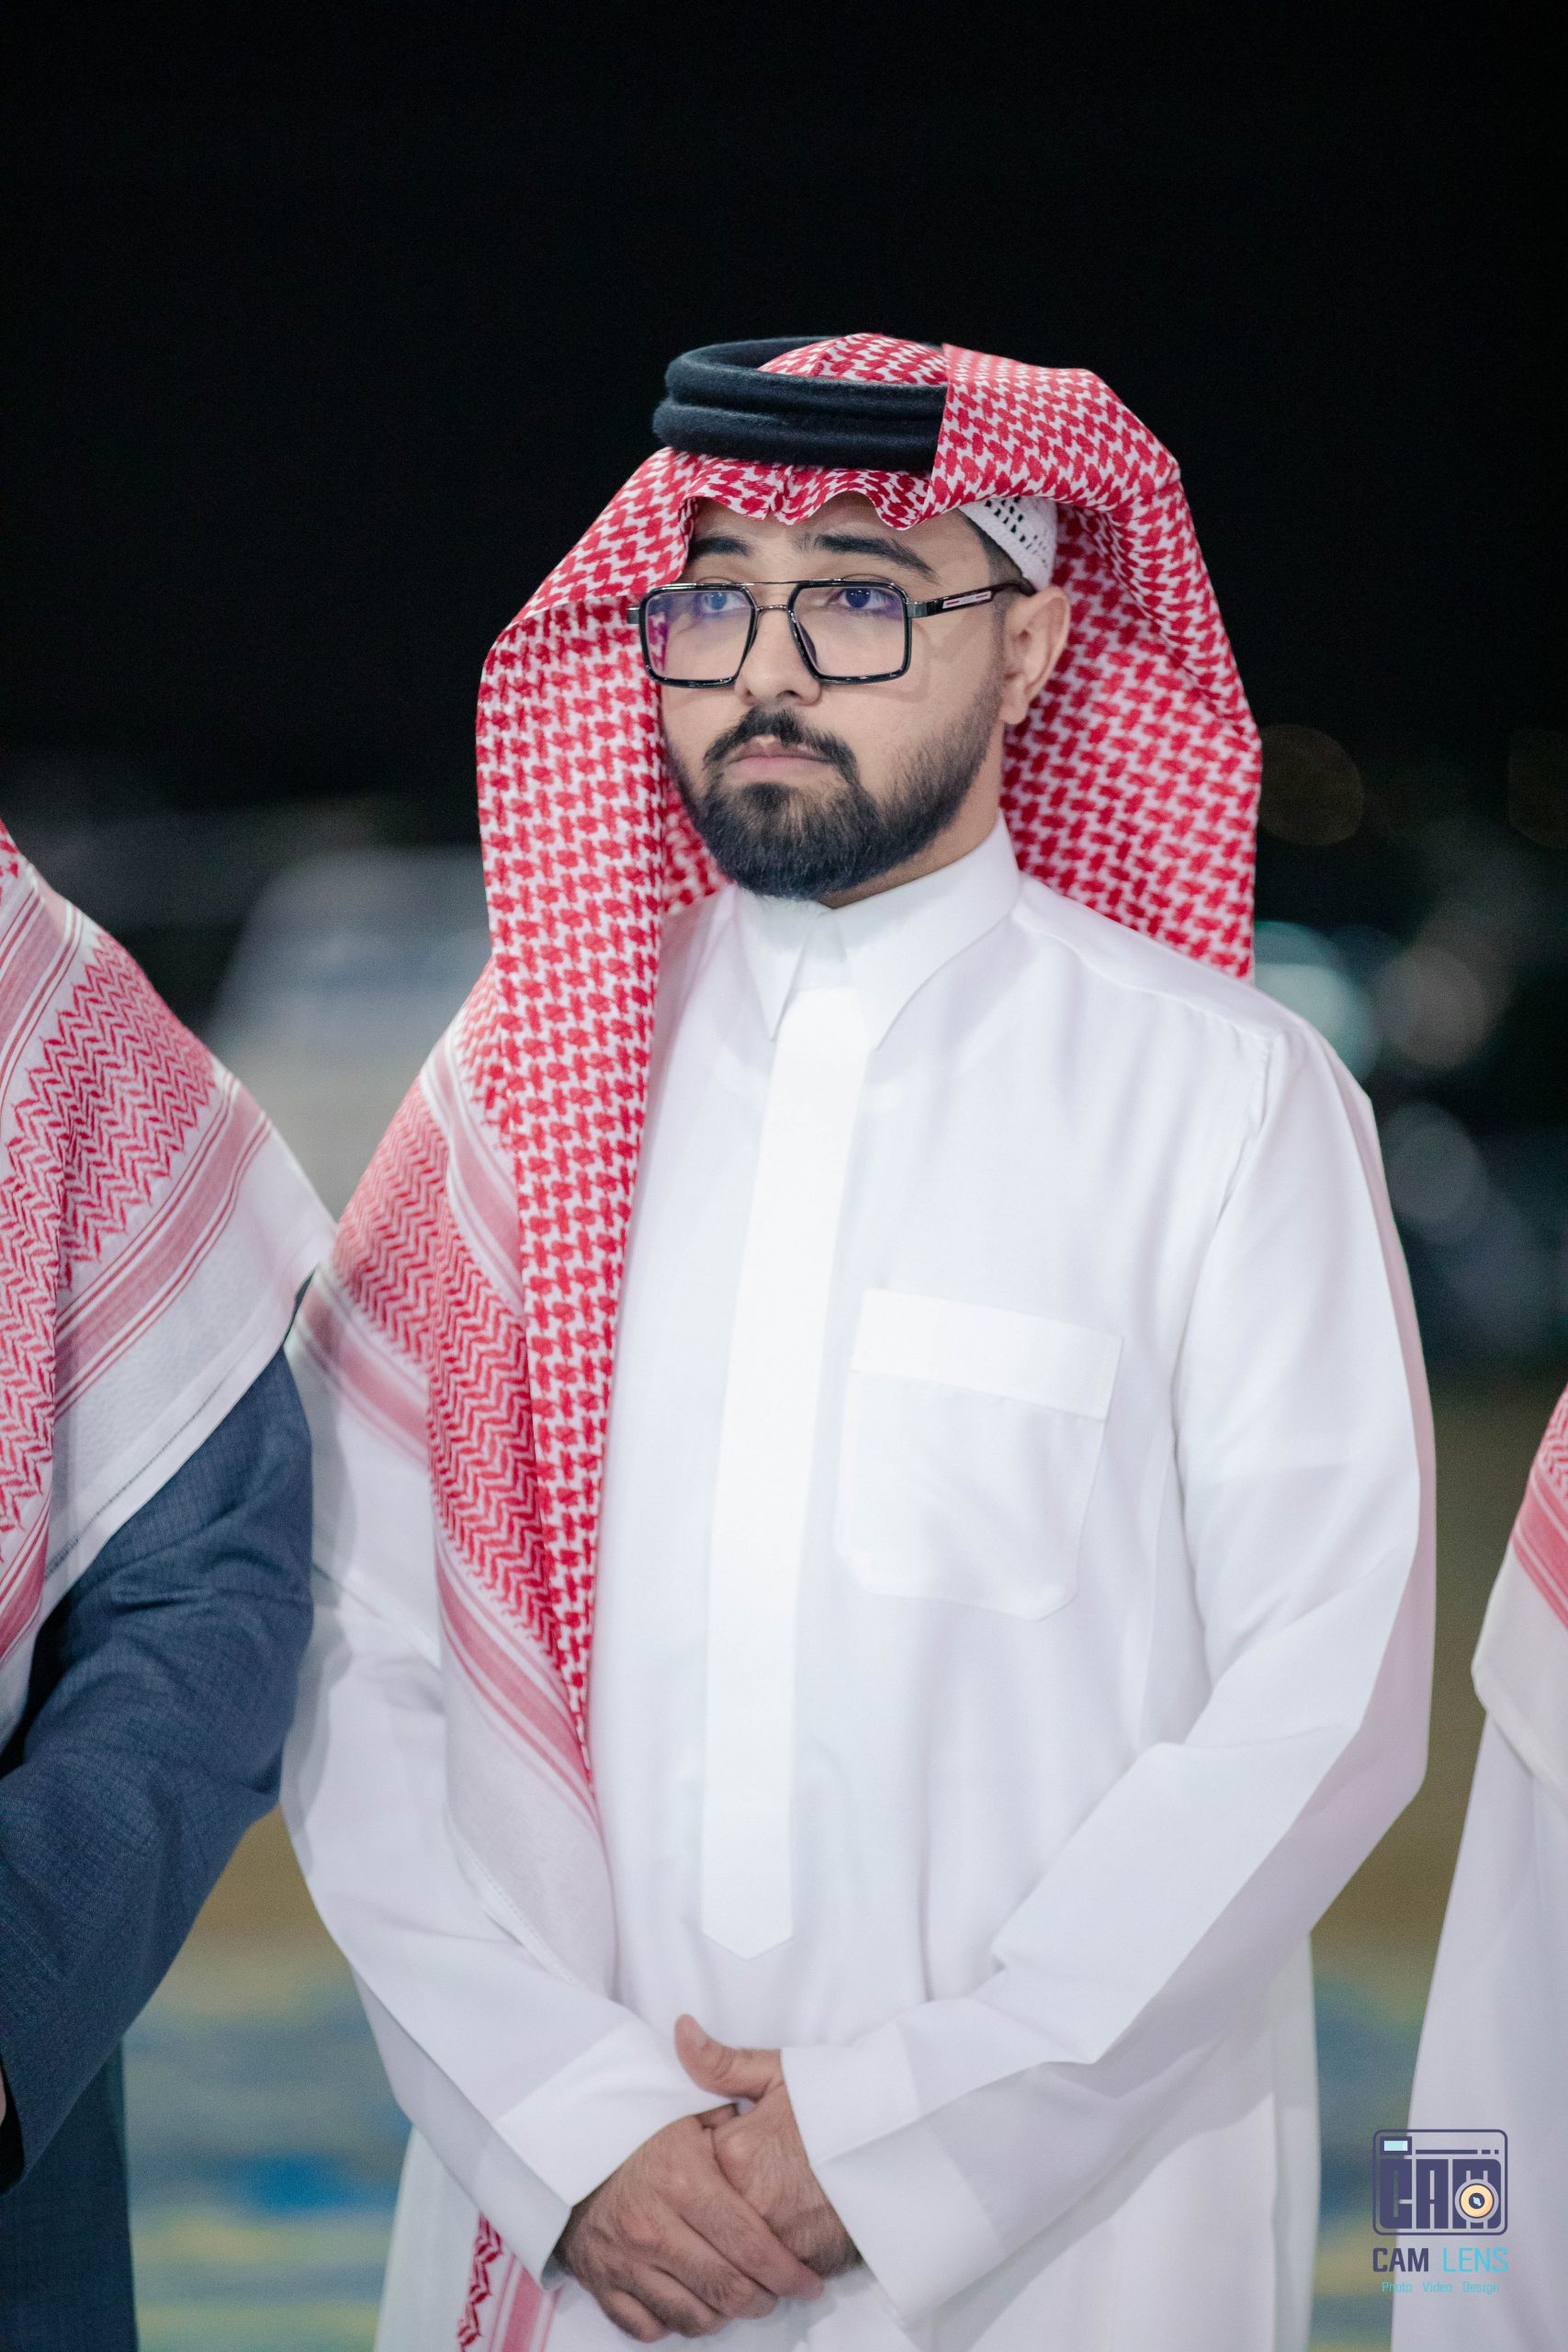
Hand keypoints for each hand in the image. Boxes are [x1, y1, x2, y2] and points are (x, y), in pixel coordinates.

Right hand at [554, 2109, 826, 2341]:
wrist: (561, 2146)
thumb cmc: (635, 2125)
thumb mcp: (685, 2102)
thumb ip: (731, 2096)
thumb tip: (776, 2100)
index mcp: (682, 2180)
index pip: (750, 2244)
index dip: (788, 2272)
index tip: (809, 2282)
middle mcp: (652, 2227)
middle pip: (726, 2289)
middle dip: (765, 2300)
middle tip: (781, 2293)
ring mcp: (624, 2261)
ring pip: (692, 2317)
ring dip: (726, 2316)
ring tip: (742, 2299)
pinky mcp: (601, 2283)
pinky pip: (649, 2327)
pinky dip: (677, 2323)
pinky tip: (695, 2302)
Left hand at [674, 2016, 859, 2280]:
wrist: (903, 2140)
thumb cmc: (839, 2100)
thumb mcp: (779, 2072)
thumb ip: (721, 2062)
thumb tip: (680, 2029)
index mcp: (735, 2152)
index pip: (689, 2169)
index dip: (707, 2158)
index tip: (728, 2146)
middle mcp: (749, 2203)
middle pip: (708, 2216)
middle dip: (716, 2204)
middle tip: (749, 2180)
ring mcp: (778, 2241)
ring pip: (733, 2252)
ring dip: (738, 2239)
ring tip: (764, 2211)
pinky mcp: (804, 2266)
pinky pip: (765, 2273)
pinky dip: (767, 2260)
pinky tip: (784, 2233)